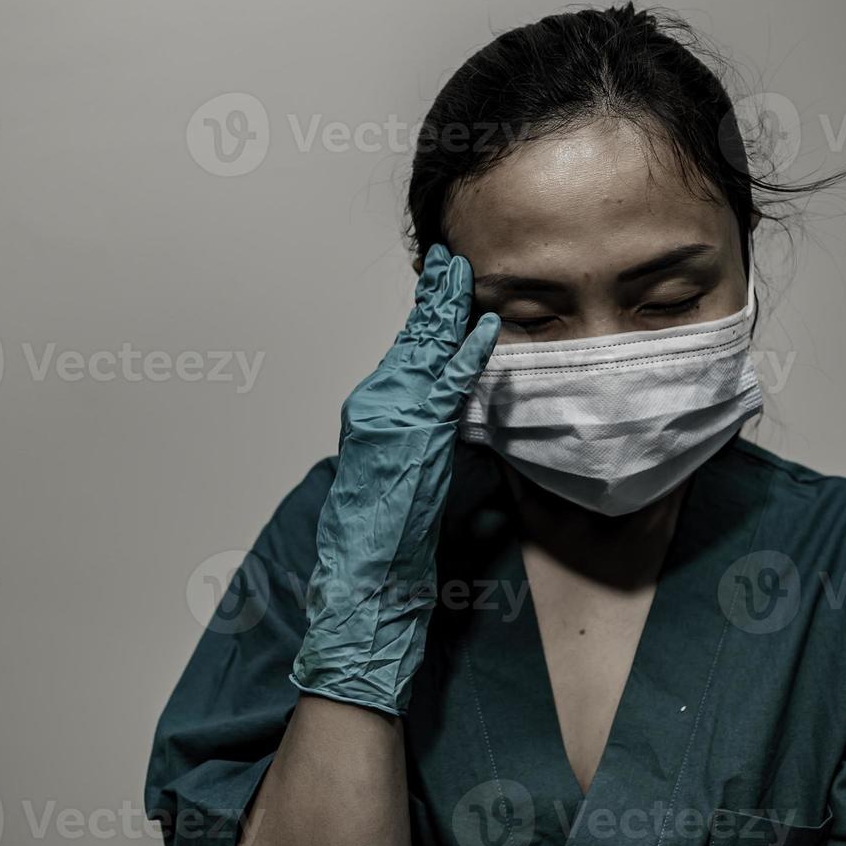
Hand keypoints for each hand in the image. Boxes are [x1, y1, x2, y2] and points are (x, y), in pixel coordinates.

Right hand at [290, 244, 499, 715]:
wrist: (361, 583)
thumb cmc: (378, 547)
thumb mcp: (405, 488)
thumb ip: (427, 453)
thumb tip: (460, 435)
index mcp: (377, 420)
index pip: (406, 359)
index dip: (426, 324)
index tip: (443, 292)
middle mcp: (378, 411)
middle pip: (412, 344)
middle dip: (434, 302)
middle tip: (452, 262)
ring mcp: (392, 420)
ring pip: (424, 354)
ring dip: (447, 312)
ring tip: (466, 275)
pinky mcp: (411, 437)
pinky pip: (446, 387)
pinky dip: (467, 355)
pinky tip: (484, 327)